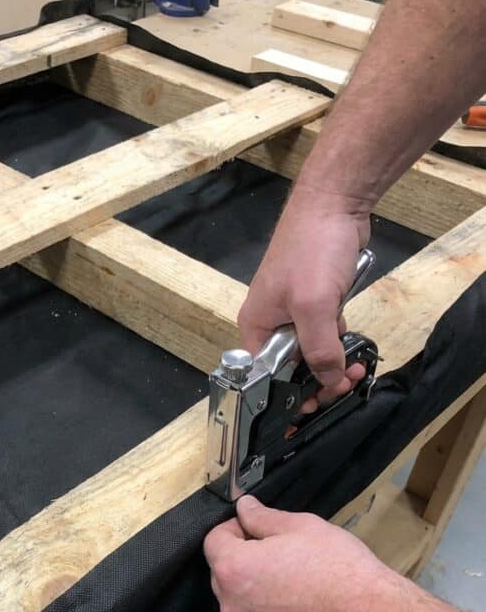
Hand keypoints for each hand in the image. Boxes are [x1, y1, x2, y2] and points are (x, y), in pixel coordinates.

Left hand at [203, 495, 401, 611]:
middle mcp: (232, 605)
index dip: (233, 528)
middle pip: (224, 574)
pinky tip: (301, 609)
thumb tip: (245, 508)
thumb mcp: (301, 527)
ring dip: (256, 591)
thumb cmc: (339, 570)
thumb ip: (263, 517)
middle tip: (280, 554)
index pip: (214, 540)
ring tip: (295, 583)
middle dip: (243, 560)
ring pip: (241, 603)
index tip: (255, 528)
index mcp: (234, 569)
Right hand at [238, 185, 371, 405]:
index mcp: (256, 326)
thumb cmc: (312, 252)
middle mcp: (271, 321)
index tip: (311, 408)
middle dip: (316, 379)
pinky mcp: (317, 300)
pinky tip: (355, 348)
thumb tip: (330, 382)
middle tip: (343, 386)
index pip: (263, 374)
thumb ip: (319, 349)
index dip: (286, 395)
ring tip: (356, 371)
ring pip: (311, 350)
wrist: (335, 203)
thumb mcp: (313, 307)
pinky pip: (326, 332)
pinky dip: (340, 341)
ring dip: (333, 363)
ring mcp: (295, 310)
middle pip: (289, 365)